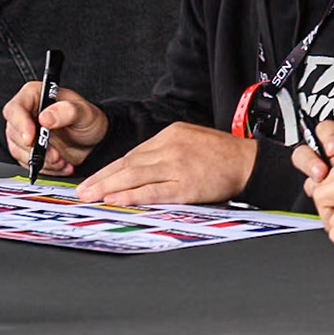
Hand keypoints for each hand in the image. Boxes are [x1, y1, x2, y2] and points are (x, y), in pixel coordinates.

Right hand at [3, 82, 106, 176]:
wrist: (95, 140)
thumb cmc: (89, 120)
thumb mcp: (86, 113)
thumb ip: (68, 112)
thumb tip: (45, 117)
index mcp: (35, 95)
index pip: (15, 109)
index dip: (20, 124)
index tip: (31, 139)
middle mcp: (26, 113)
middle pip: (14, 132)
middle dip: (34, 148)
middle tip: (54, 155)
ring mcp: (25, 132)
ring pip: (18, 150)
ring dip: (40, 160)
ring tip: (61, 161)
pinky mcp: (28, 149)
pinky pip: (26, 162)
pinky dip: (44, 167)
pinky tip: (60, 165)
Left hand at [74, 122, 254, 204]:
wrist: (251, 162)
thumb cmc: (224, 155)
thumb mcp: (192, 140)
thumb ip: (166, 151)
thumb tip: (138, 168)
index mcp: (172, 134)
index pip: (133, 154)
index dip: (109, 168)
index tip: (94, 179)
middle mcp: (171, 148)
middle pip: (128, 164)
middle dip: (101, 178)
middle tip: (82, 191)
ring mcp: (178, 167)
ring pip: (135, 176)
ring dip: (108, 187)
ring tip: (91, 197)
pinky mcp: (186, 186)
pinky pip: (153, 192)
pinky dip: (131, 196)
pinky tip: (115, 200)